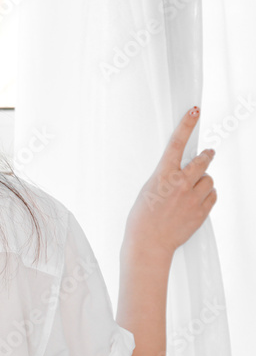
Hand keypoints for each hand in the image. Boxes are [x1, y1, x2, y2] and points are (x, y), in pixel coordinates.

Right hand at [123, 106, 217, 256]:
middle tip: (207, 154)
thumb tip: (181, 172)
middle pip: (202, 161)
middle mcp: (180, 184)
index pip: (176, 143)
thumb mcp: (149, 191)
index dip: (186, 125)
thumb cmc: (142, 218)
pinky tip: (197, 201)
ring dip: (204, 181)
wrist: (148, 243)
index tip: (194, 111)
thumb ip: (165, 178)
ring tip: (194, 189)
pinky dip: (208, 195)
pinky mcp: (201, 212)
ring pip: (209, 179)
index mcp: (162, 176)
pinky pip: (213, 196)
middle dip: (206, 157)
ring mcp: (193, 198)